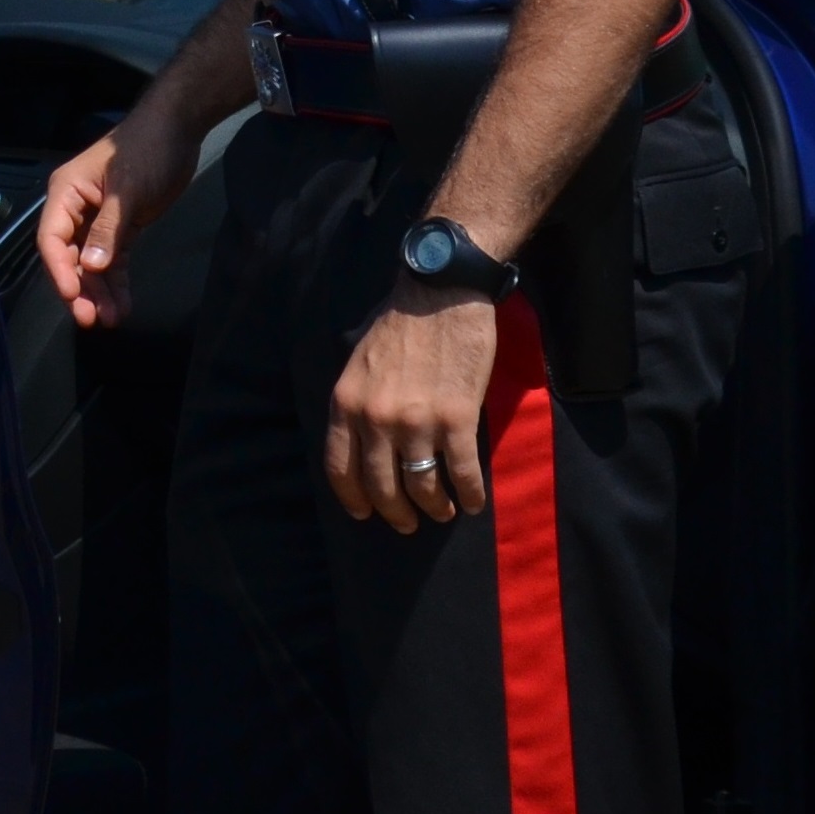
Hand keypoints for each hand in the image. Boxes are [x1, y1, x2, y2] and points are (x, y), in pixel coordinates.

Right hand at [37, 98, 203, 329]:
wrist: (180, 128)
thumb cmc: (148, 149)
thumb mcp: (128, 188)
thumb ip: (109, 228)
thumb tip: (91, 266)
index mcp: (67, 192)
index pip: (52, 238)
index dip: (59, 270)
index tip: (72, 297)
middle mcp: (76, 208)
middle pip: (69, 256)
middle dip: (80, 288)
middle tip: (92, 319)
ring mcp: (98, 219)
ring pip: (91, 263)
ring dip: (100, 291)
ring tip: (113, 318)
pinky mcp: (121, 226)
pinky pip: (113, 260)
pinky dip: (116, 282)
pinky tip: (124, 304)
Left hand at [325, 282, 496, 532]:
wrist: (442, 291)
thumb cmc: (400, 322)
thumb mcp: (359, 360)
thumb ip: (357, 402)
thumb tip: (361, 442)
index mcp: (347, 403)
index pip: (340, 468)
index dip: (353, 499)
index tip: (365, 512)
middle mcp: (376, 419)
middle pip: (381, 486)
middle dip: (396, 512)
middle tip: (408, 521)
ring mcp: (417, 421)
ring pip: (422, 486)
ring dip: (434, 506)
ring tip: (442, 511)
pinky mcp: (457, 419)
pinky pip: (462, 473)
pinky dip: (469, 494)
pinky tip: (473, 502)